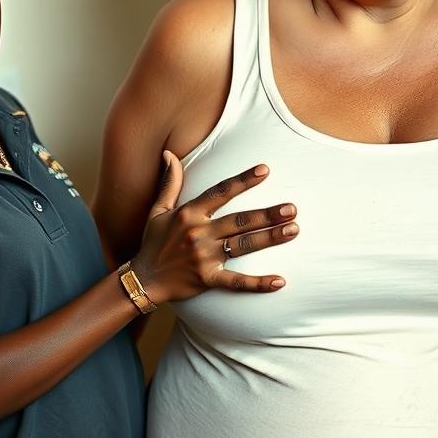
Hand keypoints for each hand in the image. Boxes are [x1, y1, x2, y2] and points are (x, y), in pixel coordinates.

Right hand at [132, 152, 297, 305]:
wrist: (144, 279)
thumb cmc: (153, 241)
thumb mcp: (158, 209)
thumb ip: (170, 182)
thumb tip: (169, 154)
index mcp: (189, 213)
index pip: (221, 192)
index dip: (243, 180)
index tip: (265, 170)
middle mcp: (198, 233)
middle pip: (239, 221)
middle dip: (266, 214)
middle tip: (291, 208)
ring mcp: (204, 257)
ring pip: (242, 246)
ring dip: (269, 238)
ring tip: (293, 230)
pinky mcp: (207, 280)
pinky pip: (236, 282)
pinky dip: (258, 284)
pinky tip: (279, 281)